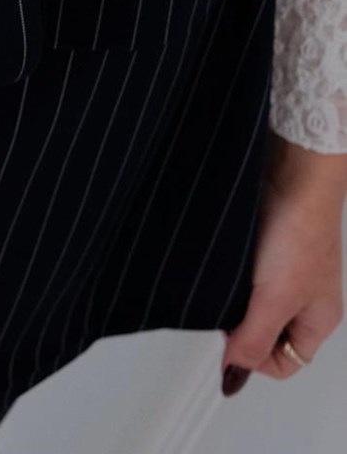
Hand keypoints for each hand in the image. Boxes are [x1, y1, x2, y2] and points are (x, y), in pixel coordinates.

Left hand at [221, 129, 345, 393]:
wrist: (293, 167)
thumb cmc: (301, 227)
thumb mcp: (275, 297)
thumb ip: (253, 338)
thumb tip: (233, 376)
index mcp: (317, 319)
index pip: (283, 362)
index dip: (254, 357)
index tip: (231, 339)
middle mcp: (303, 296)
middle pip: (264, 331)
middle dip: (241, 323)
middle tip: (226, 303)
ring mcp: (284, 267)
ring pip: (249, 299)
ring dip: (233, 292)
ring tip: (227, 275)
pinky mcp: (264, 241)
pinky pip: (242, 268)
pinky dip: (231, 267)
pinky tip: (224, 256)